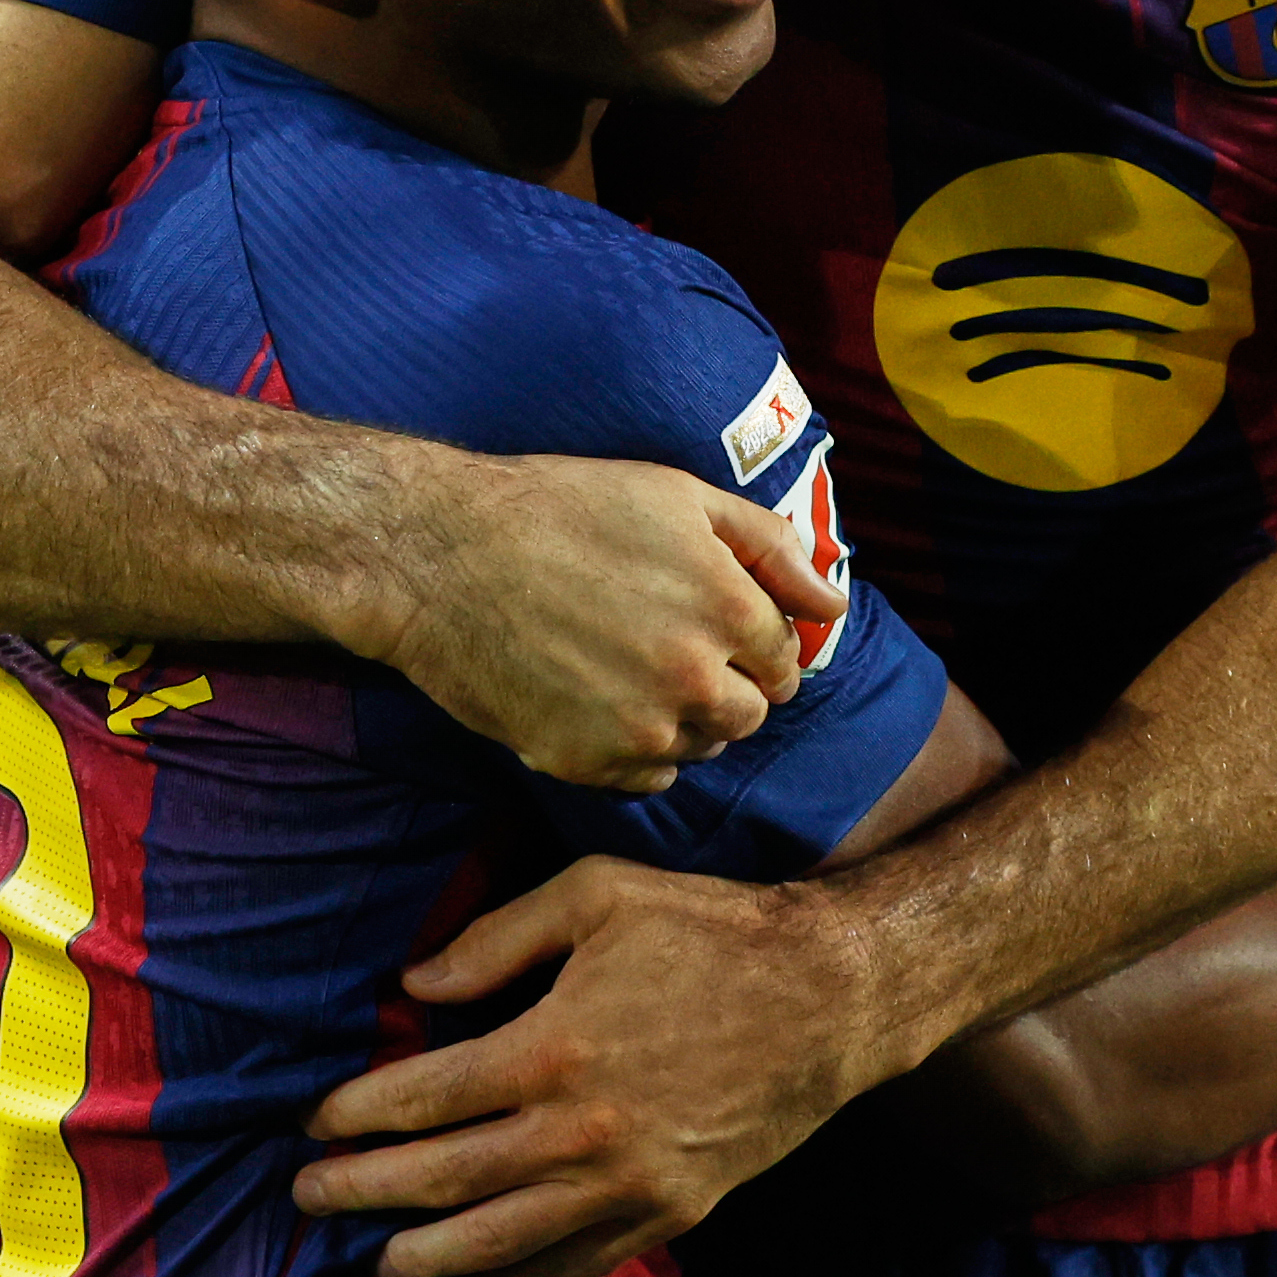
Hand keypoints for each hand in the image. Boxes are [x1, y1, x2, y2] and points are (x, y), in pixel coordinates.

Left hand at [293, 859, 895, 1276]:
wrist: (831, 997)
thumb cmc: (712, 930)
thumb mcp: (600, 894)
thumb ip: (499, 935)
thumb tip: (414, 983)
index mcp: (555, 1045)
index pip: (426, 1098)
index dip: (359, 1116)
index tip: (315, 1123)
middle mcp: (581, 1130)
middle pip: (445, 1180)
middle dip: (364, 1192)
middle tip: (309, 1196)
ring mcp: (626, 1185)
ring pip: (498, 1241)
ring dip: (423, 1257)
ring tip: (375, 1262)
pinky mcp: (668, 1214)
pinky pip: (572, 1265)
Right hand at [369, 451, 838, 794]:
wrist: (442, 553)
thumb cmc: (562, 508)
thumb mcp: (679, 497)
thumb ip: (771, 546)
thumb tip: (834, 601)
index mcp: (731, 610)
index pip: (785, 658)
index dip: (755, 643)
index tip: (718, 628)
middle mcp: (697, 680)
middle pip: (750, 714)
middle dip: (726, 686)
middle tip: (670, 649)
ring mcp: (640, 730)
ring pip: (700, 749)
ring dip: (681, 720)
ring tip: (626, 668)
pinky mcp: (585, 764)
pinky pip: (644, 779)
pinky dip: (632, 750)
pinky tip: (593, 698)